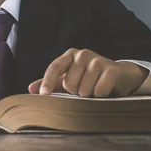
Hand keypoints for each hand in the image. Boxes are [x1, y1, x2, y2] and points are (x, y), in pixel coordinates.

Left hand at [28, 48, 147, 97]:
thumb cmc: (89, 77)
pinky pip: (99, 91)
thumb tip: (31, 89)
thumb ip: (51, 82)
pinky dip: (100, 96)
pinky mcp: (111, 69)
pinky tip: (105, 91)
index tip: (43, 94)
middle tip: (84, 89)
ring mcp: (97, 60)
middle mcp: (82, 54)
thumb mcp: (70, 78)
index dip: (47, 81)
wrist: (119, 75)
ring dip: (89, 95)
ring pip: (84, 89)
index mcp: (70, 55)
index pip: (54, 68)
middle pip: (69, 84)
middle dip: (76, 92)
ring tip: (95, 89)